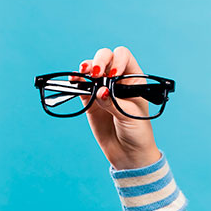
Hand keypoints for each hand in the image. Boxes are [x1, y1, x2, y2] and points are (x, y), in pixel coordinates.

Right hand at [75, 46, 161, 169]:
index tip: (113, 74)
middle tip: (95, 73)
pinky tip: (74, 80)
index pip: (124, 57)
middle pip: (106, 58)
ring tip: (83, 75)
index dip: (117, 60)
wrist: (128, 152)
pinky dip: (76, 80)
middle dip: (99, 60)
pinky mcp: (90, 100)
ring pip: (91, 69)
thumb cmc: (137, 131)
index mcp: (134, 79)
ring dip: (86, 68)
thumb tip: (99, 91)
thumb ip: (114, 102)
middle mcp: (118, 80)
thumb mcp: (130, 116)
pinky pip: (81, 85)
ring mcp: (102, 88)